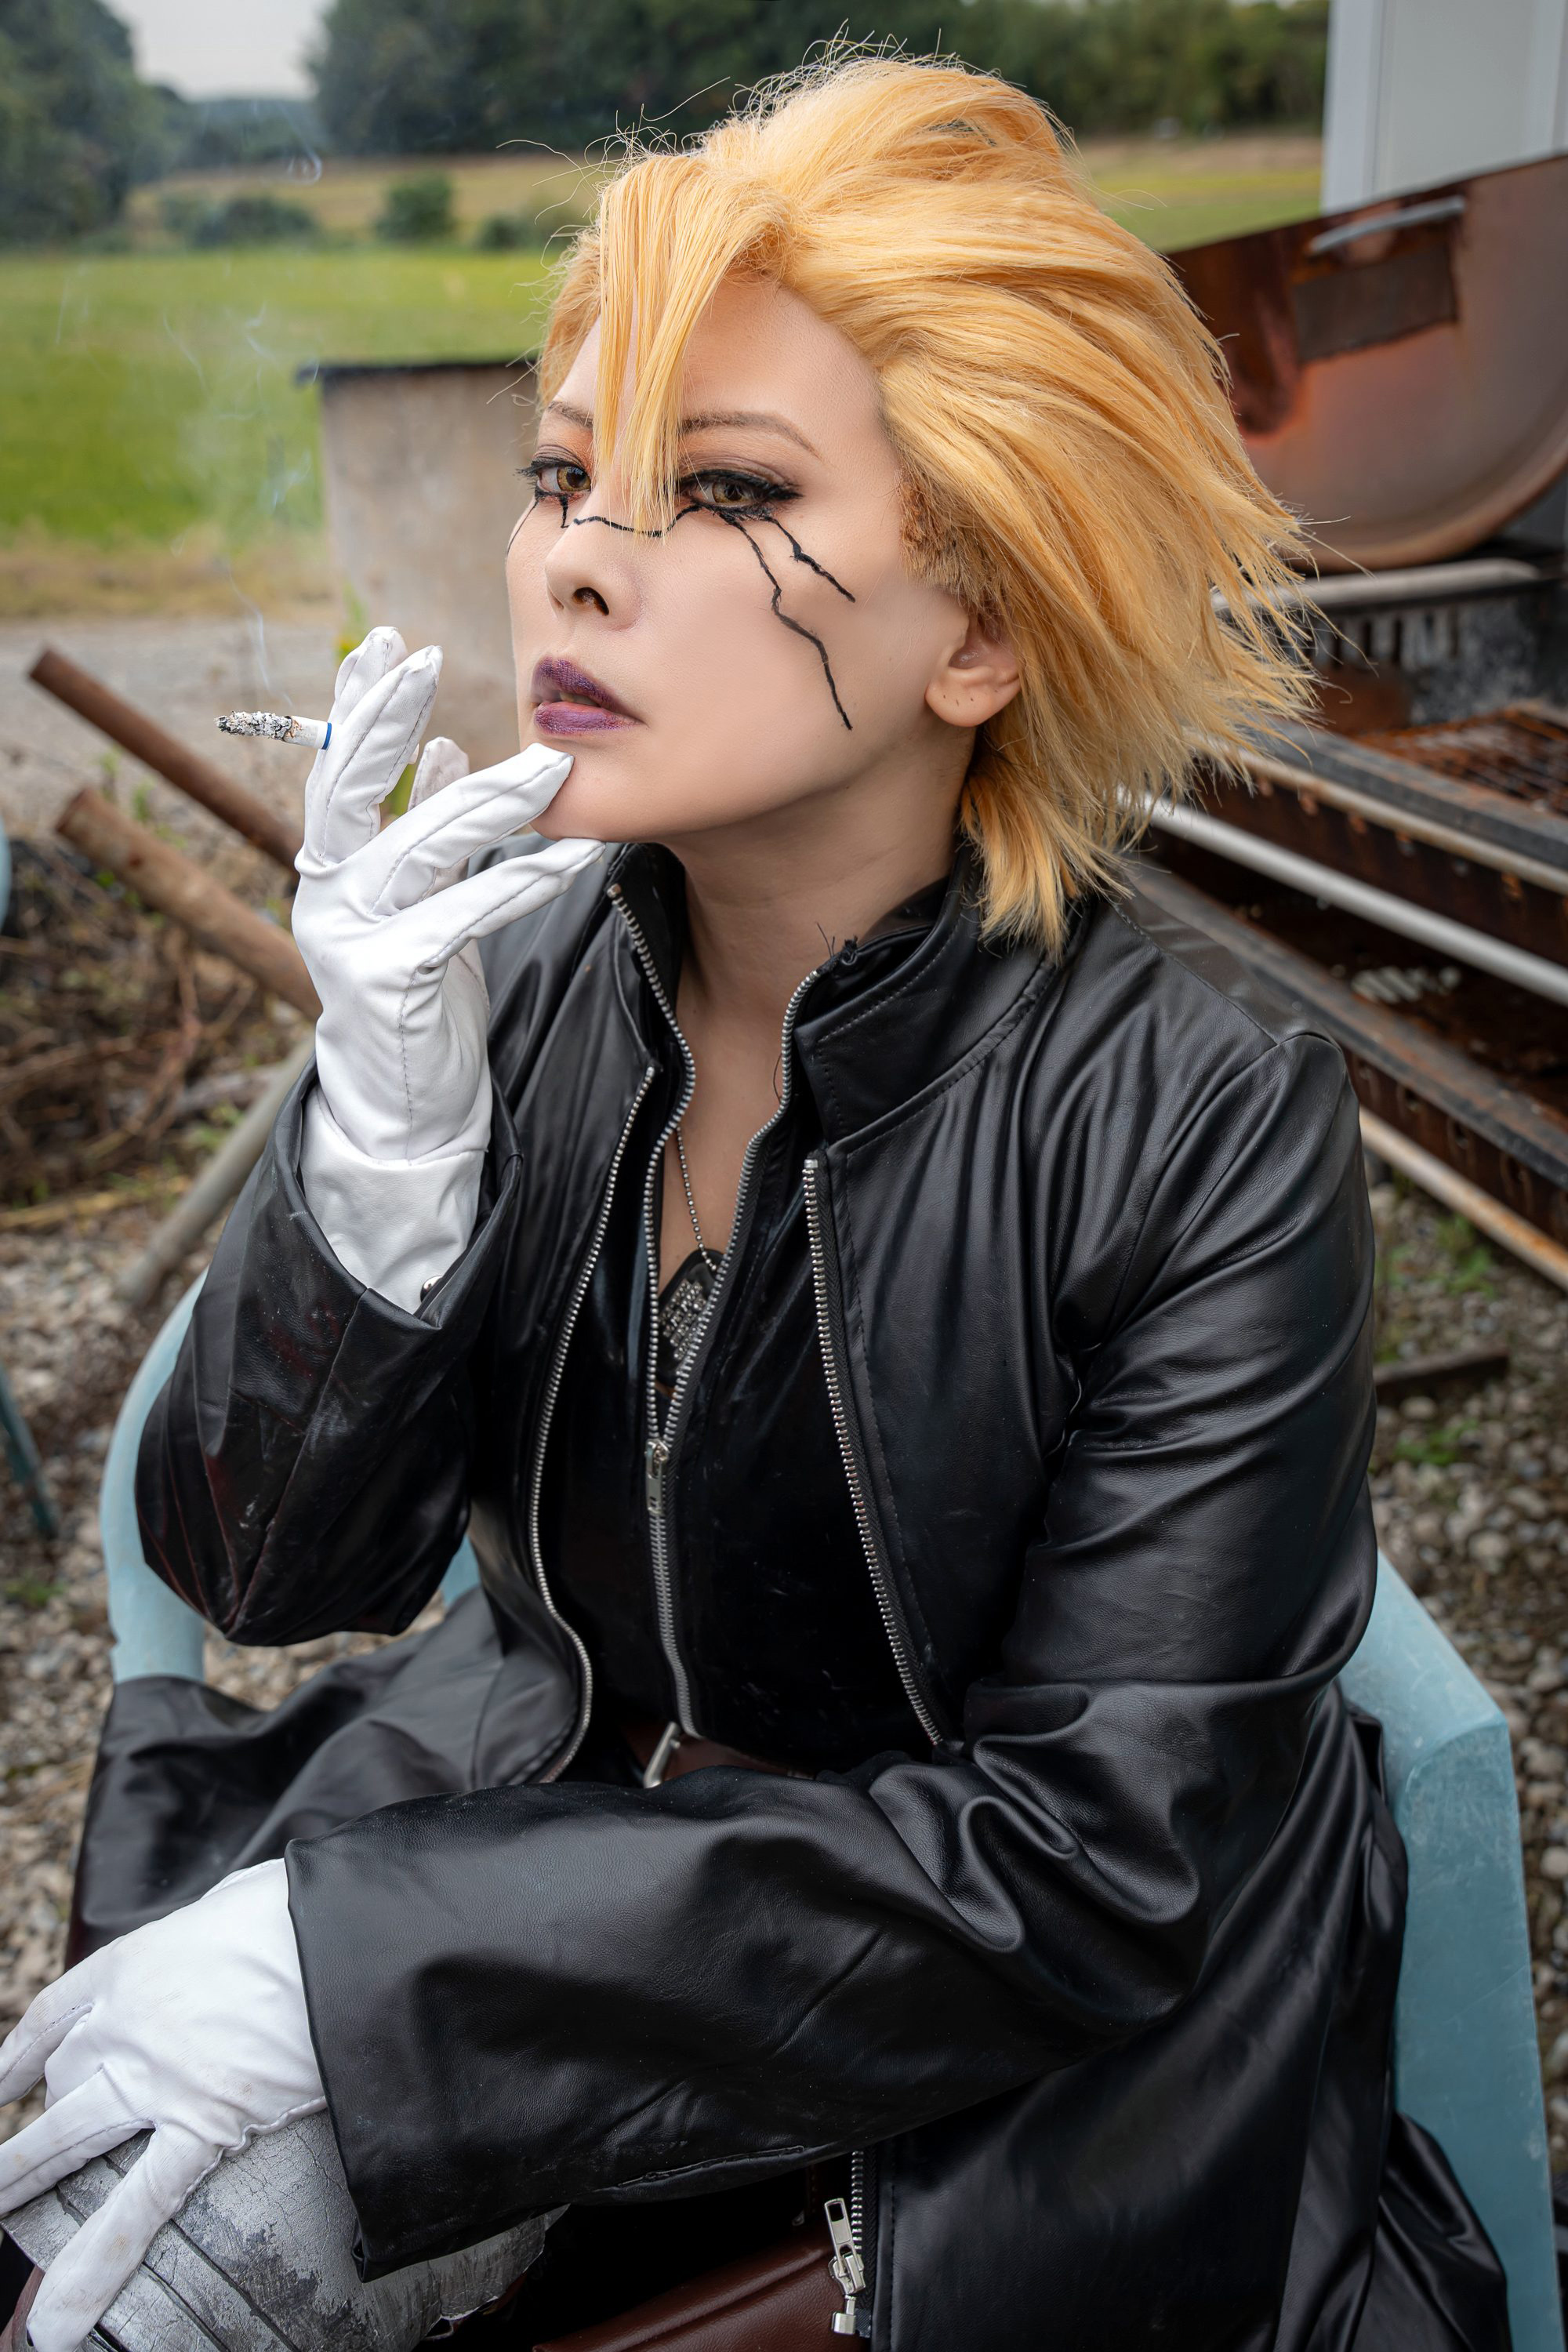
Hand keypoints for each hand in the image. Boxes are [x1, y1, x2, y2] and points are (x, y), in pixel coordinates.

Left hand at [0, 1861, 322, 2351]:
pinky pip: (141, 2201)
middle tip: (2, 2176)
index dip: (18, 2058)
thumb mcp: (232, 1903)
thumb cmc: (300, 1908)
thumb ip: (207, 1933)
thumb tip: (223, 1940)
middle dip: (24, 2133)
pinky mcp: (205, 2120)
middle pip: (57, 2082)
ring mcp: (159, 2077)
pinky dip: (99, 2258)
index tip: (0, 2086)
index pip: (52, 2017)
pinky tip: (65, 2312)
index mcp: (132, 1963)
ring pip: (69, 2139)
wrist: (347, 1933)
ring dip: (20, 2183)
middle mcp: (127, 2023)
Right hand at [292, 626, 601, 1169]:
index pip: (334, 769)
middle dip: (386, 718)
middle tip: (426, 656)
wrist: (405, 1104)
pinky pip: (467, 914)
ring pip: (421, 847)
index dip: (356, 705)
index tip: (385, 643)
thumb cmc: (417, 995)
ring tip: (550, 764)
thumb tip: (443, 748)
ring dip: (491, 799)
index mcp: (326, 866)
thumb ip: (424, 829)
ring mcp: (351, 937)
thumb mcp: (420, 900)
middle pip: (347, 789)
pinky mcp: (393, 979)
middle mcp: (325, 894)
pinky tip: (573, 855)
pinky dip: (524, 879)